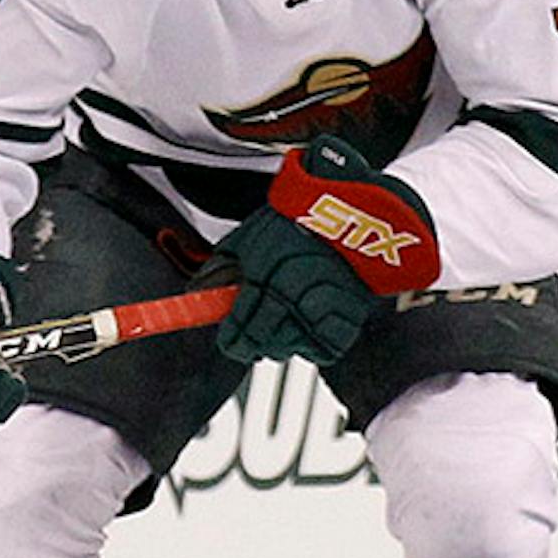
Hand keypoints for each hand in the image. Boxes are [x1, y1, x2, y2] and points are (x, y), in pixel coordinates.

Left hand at [213, 135, 439, 365]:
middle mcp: (297, 282)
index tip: (230, 343)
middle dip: (254, 344)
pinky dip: (315, 345)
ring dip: (283, 344)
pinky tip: (309, 331)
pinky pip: (327, 347)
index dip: (233, 336)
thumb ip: (224, 264)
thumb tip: (197, 293)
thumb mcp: (253, 232)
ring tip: (281, 333)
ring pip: (294, 344)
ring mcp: (326, 299)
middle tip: (250, 345)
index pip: (243, 315)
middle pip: (267, 335)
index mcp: (269, 263)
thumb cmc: (301, 220)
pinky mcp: (354, 311)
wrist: (361, 210)